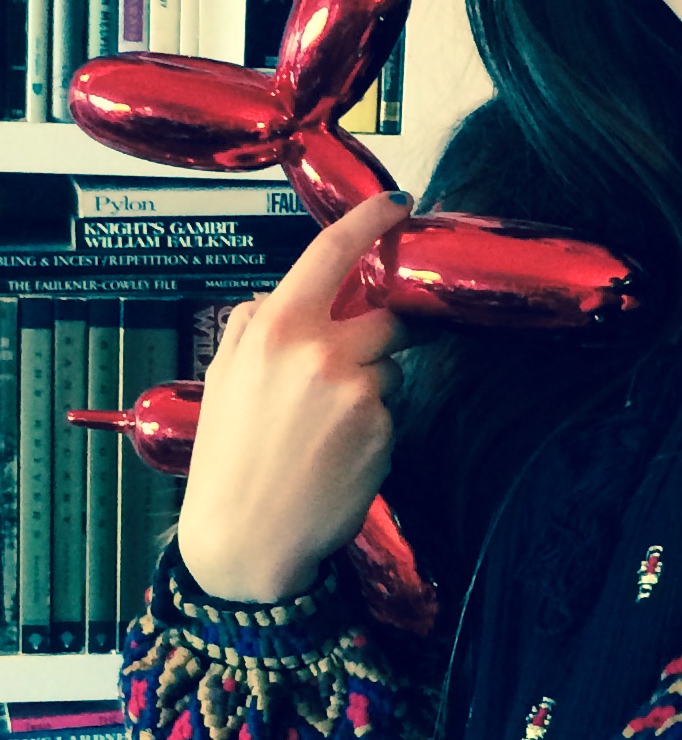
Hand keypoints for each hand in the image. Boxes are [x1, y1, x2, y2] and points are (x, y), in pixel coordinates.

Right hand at [176, 190, 415, 604]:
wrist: (248, 536)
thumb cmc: (233, 459)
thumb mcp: (227, 376)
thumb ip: (255, 325)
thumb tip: (283, 294)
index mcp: (275, 329)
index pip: (332, 253)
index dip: (370, 220)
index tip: (396, 203)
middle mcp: (319, 351)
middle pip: (384, 316)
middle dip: (378, 337)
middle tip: (347, 375)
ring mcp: (356, 387)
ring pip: (392, 364)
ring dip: (374, 385)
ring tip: (327, 426)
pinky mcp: (383, 424)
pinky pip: (393, 406)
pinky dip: (375, 422)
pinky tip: (340, 450)